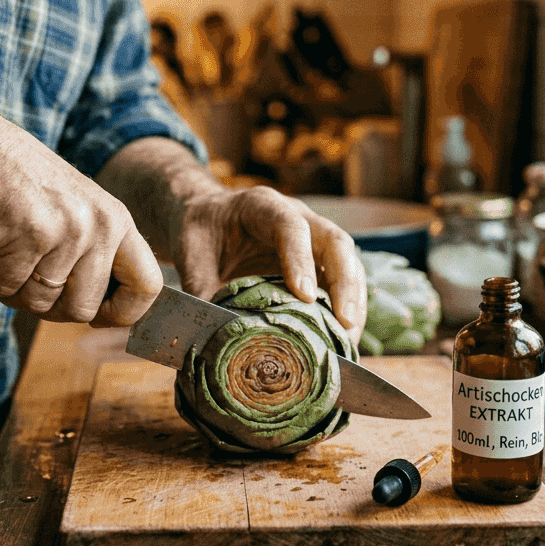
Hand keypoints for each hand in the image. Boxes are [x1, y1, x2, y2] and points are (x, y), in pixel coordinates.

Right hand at [0, 112, 160, 326]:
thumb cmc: (17, 181)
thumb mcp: (75, 210)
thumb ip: (93, 252)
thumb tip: (99, 312)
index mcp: (117, 220)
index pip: (147, 286)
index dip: (121, 313)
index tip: (95, 316)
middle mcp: (100, 225)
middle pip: (83, 308)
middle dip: (48, 310)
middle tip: (23, 284)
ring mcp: (67, 230)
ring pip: (39, 302)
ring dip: (10, 292)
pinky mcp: (29, 235)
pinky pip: (5, 288)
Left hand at [174, 186, 366, 346]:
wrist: (208, 218)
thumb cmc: (201, 231)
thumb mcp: (191, 254)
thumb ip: (201, 288)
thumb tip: (211, 334)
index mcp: (262, 206)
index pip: (291, 227)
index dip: (301, 260)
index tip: (306, 296)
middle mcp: (297, 216)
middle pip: (335, 242)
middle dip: (345, 283)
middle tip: (346, 323)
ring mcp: (313, 238)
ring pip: (347, 262)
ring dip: (353, 300)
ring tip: (349, 339)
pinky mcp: (318, 262)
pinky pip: (342, 282)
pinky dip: (346, 309)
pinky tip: (343, 339)